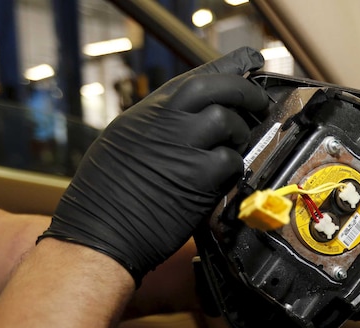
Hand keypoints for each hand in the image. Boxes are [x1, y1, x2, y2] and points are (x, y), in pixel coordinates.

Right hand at [39, 47, 268, 284]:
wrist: (100, 234)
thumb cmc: (108, 199)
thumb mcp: (125, 145)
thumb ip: (160, 128)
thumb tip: (195, 119)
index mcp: (146, 114)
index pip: (194, 78)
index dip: (228, 66)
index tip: (250, 60)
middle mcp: (163, 122)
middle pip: (217, 87)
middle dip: (245, 91)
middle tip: (259, 102)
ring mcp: (181, 147)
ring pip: (228, 121)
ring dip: (240, 134)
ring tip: (236, 147)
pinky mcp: (197, 177)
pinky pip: (231, 161)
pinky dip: (234, 168)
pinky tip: (224, 178)